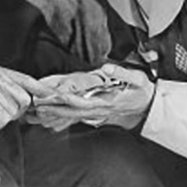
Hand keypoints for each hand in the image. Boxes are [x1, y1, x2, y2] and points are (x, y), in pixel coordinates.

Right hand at [0, 66, 54, 134]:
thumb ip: (10, 92)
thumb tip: (32, 101)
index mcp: (0, 72)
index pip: (28, 80)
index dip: (42, 90)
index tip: (55, 95)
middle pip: (24, 99)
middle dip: (13, 111)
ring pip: (14, 111)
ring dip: (1, 118)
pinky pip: (3, 119)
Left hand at [30, 65, 154, 131]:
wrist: (148, 107)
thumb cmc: (142, 91)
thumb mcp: (138, 79)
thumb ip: (122, 73)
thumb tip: (108, 67)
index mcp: (107, 101)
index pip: (85, 101)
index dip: (70, 99)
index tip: (56, 95)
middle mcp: (99, 110)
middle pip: (73, 111)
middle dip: (54, 109)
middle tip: (38, 105)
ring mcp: (97, 113)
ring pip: (72, 116)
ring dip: (55, 114)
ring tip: (38, 112)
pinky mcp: (95, 113)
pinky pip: (76, 118)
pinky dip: (62, 118)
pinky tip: (50, 119)